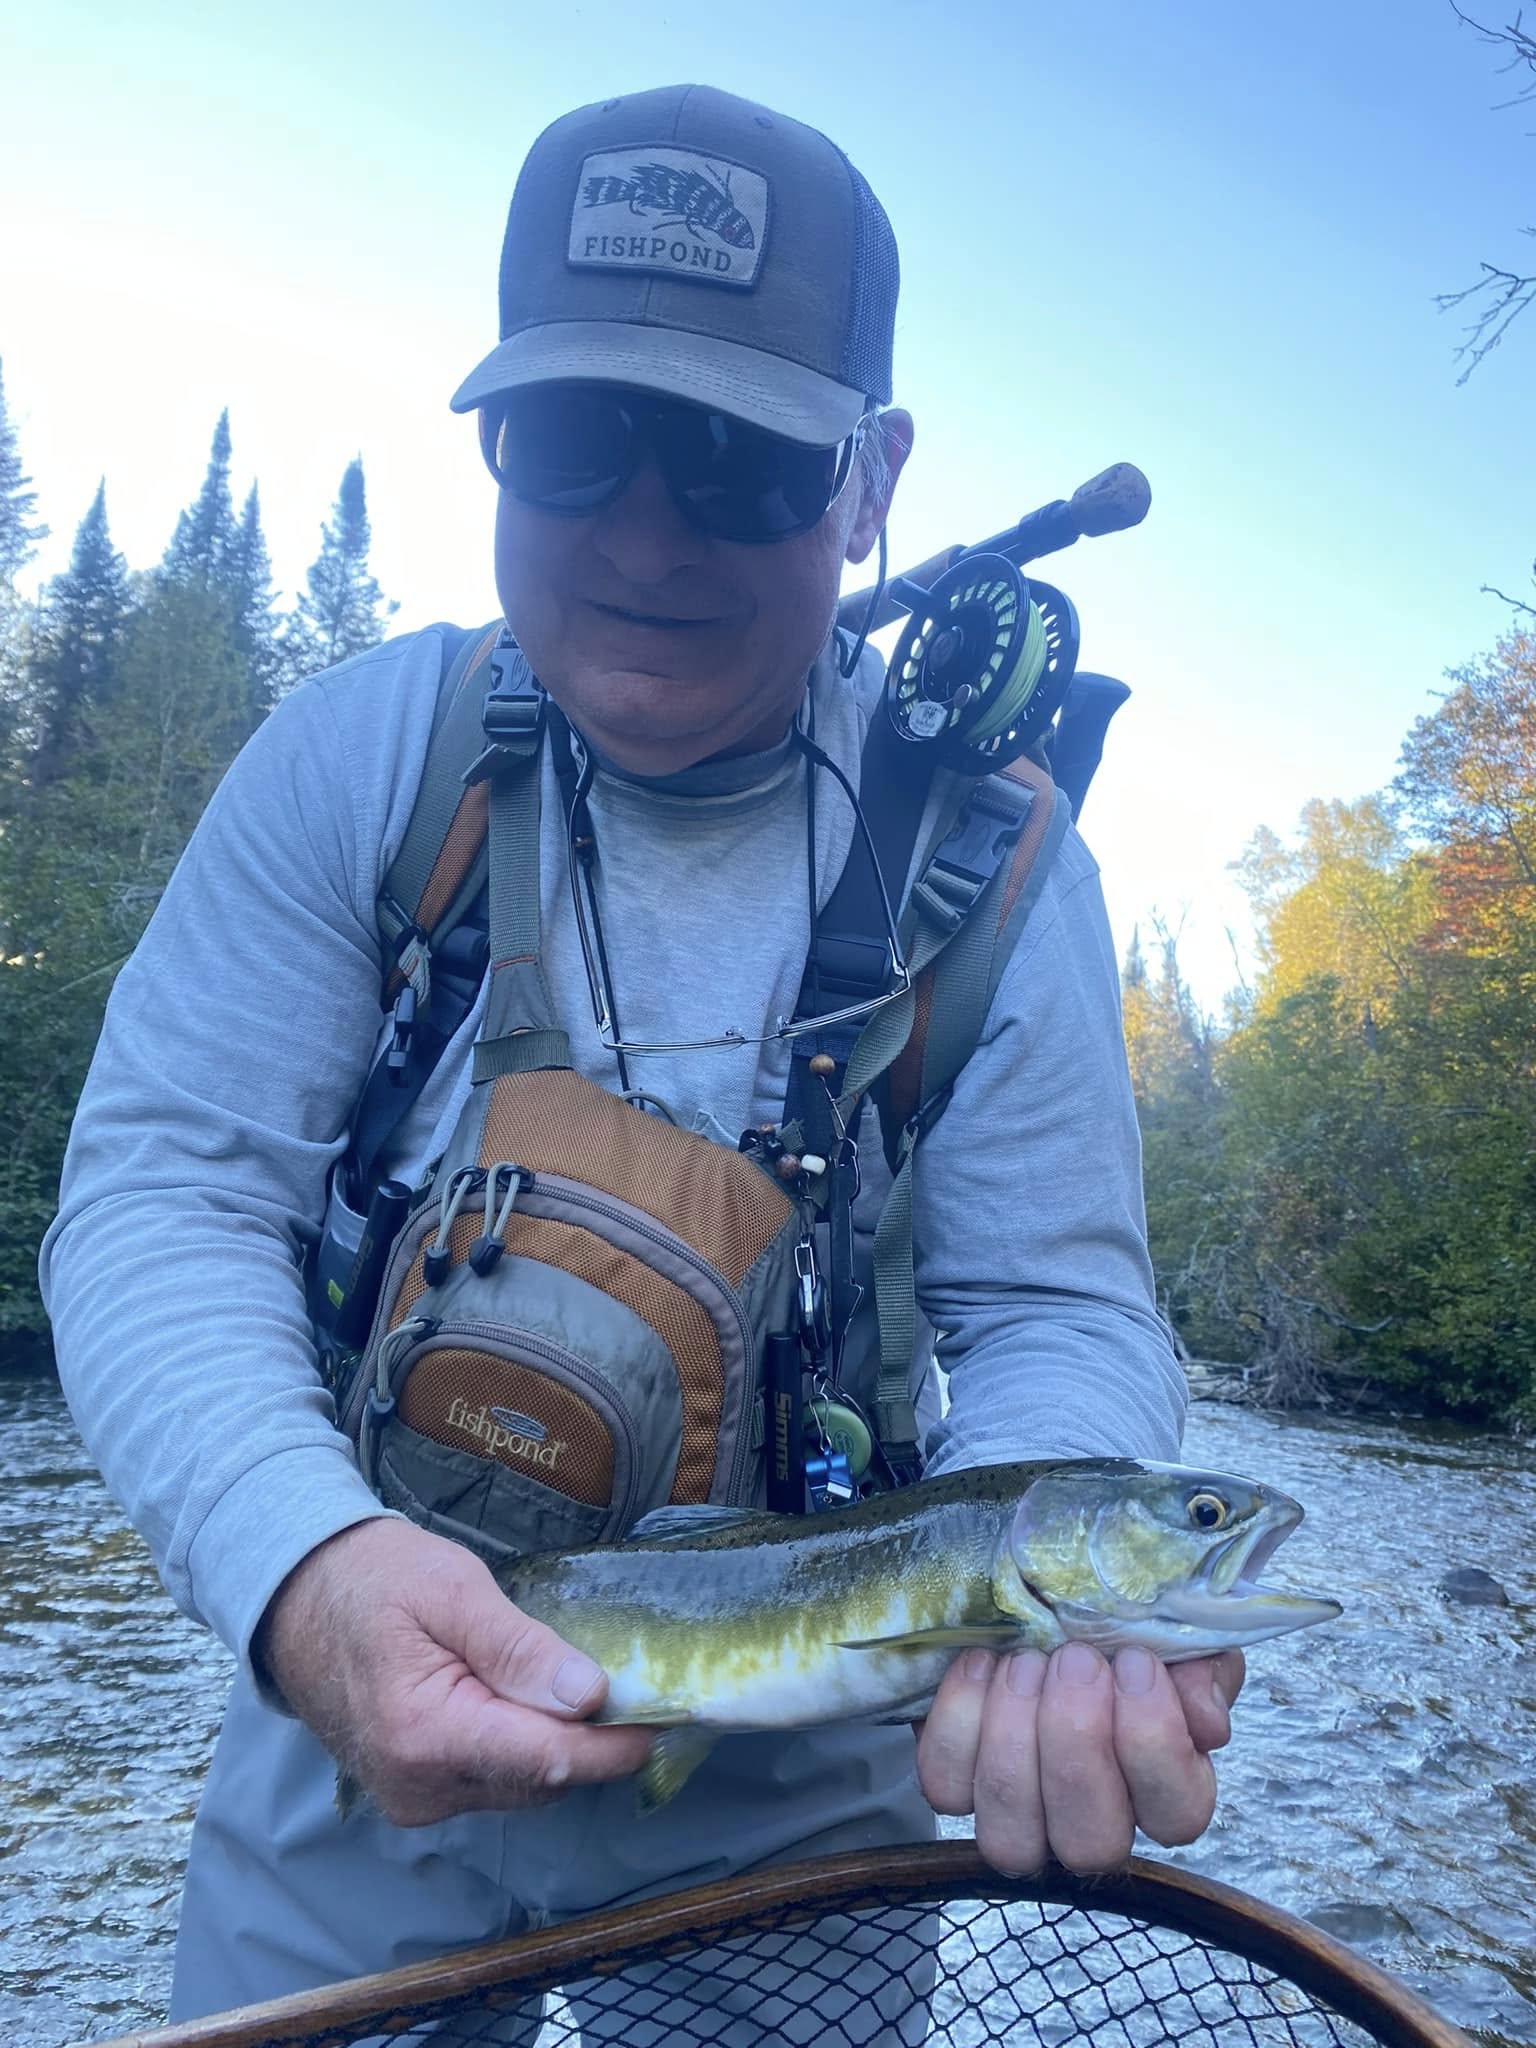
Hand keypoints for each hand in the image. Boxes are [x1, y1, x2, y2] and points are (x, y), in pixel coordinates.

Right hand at [254, 1517, 652, 1825]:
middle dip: (592, 1741)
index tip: (665, 1716)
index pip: (546, 1760)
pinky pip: (494, 1782)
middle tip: (635, 1684)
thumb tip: (590, 1696)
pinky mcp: (417, 1793)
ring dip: (560, 1745)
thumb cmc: (375, 1579)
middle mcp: (420, 1787)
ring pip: (522, 1787)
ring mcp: (415, 1798)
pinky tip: (533, 1702)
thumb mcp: (452, 1590)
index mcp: (426, 1735)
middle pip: (540, 1780)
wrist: (297, 1598)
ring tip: (582, 1684)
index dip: (613, 1745)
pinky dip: (525, 1748)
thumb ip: (519, 1648)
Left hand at [915, 1642, 1244, 1875]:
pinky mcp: (958, 1789)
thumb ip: (1202, 1670)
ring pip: (1012, 1837)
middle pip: (1090, 1841)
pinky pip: (947, 1787)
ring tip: (1024, 1663)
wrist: (1035, 1595)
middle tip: (1072, 1658)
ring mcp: (1020, 1820)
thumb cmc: (1116, 1625)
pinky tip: (981, 1662)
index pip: (1177, 1815)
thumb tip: (1203, 1720)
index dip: (1154, 1741)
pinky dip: (959, 1722)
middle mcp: (1092, 1826)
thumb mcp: (1174, 1633)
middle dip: (1077, 1741)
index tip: (1134, 1661)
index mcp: (1165, 1793)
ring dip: (1014, 1742)